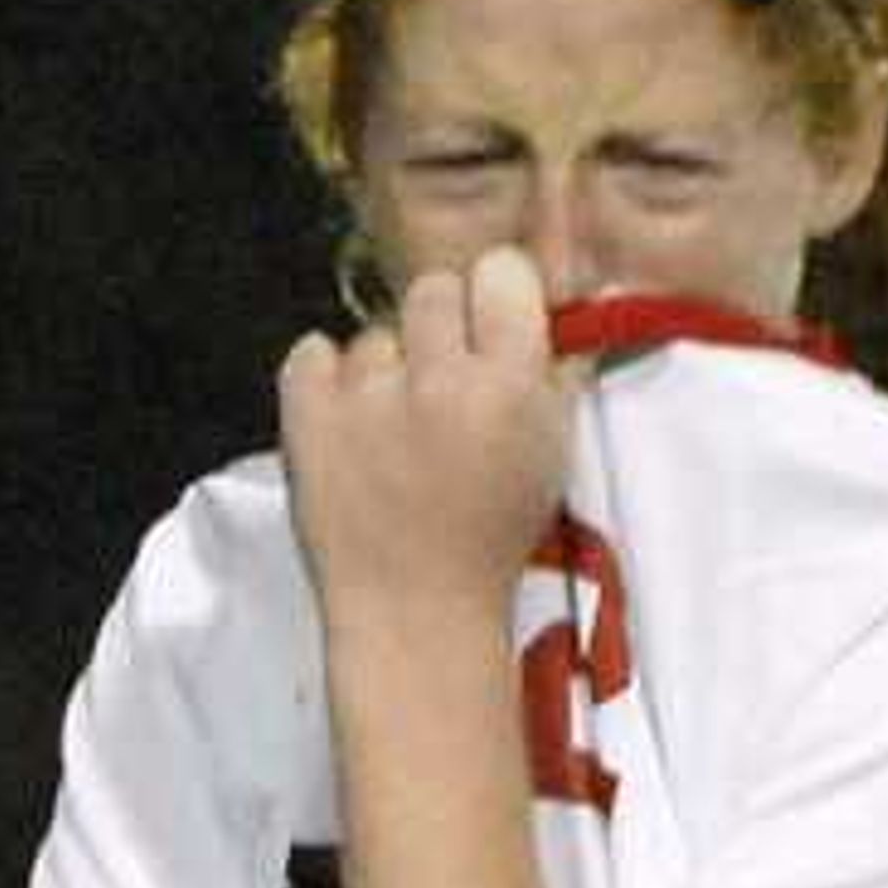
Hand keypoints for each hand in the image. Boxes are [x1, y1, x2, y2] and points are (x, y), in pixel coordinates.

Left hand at [279, 248, 579, 631]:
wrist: (415, 617)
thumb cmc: (489, 543)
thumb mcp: (551, 457)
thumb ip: (561, 371)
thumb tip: (580, 297)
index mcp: (510, 386)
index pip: (501, 270)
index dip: (496, 302)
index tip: (492, 335)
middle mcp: (438, 382)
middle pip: (434, 290)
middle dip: (440, 333)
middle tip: (442, 392)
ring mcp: (366, 399)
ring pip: (374, 333)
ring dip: (385, 372)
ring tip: (395, 436)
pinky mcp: (307, 419)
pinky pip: (311, 353)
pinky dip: (326, 382)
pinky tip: (351, 429)